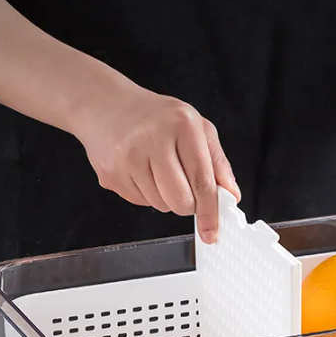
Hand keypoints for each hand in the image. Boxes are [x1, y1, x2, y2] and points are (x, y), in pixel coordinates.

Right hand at [70, 69, 239, 242]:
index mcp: (182, 124)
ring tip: (156, 168)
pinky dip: (145, 193)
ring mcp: (128, 157)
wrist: (105, 106)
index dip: (210, 211)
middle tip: (183, 187)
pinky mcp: (111, 173)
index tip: (212, 231)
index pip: (202, 180)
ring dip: (165, 197)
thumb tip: (230, 194)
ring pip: (160, 205)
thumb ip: (216, 162)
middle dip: (187, 204)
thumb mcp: (195, 127)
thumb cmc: (155, 117)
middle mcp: (153, 139)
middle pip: (180, 200)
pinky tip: (139, 170)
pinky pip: (140, 202)